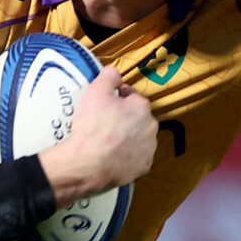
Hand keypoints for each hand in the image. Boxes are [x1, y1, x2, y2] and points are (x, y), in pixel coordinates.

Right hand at [43, 66, 155, 204]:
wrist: (88, 163)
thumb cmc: (93, 125)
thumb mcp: (96, 91)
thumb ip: (109, 75)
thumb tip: (115, 73)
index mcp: (142, 107)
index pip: (133, 97)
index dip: (119, 98)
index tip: (107, 104)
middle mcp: (151, 127)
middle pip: (138, 118)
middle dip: (126, 119)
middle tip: (107, 124)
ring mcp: (149, 149)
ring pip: (140, 139)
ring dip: (129, 138)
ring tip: (110, 143)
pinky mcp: (144, 168)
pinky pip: (137, 158)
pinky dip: (129, 157)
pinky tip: (114, 158)